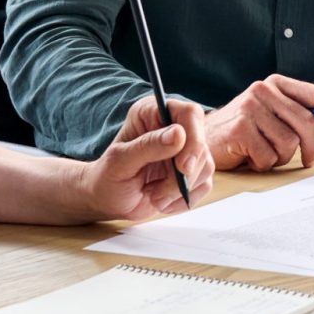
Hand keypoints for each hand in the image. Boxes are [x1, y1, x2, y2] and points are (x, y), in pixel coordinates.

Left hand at [79, 98, 214, 220]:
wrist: (108, 201)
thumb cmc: (108, 177)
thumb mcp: (120, 162)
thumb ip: (148, 146)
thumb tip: (179, 134)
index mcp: (152, 113)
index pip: (189, 114)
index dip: (193, 138)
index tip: (183, 167)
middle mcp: (173, 127)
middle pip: (201, 144)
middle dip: (183, 174)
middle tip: (159, 193)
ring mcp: (186, 150)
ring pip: (205, 166)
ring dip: (179, 189)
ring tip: (154, 196)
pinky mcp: (193, 171)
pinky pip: (204, 184)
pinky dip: (184, 198)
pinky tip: (162, 201)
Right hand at [205, 75, 313, 171]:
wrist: (204, 138)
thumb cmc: (243, 129)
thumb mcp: (275, 118)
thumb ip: (305, 121)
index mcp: (276, 83)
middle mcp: (263, 90)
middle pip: (307, 122)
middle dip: (313, 146)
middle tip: (309, 159)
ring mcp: (250, 108)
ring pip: (290, 142)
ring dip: (282, 157)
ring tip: (266, 153)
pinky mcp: (240, 129)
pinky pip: (269, 156)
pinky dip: (264, 164)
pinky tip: (252, 158)